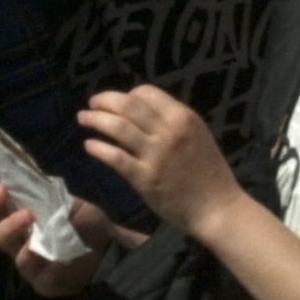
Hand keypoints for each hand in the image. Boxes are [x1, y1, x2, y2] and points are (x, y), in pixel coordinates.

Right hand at [0, 179, 107, 299]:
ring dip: (33, 248)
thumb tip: (44, 196)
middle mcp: (19, 241)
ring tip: (50, 237)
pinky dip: (53, 266)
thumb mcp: (75, 205)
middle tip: (27, 214)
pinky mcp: (44, 282)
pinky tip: (61, 258)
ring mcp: (30, 264)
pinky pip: (43, 276)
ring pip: (19, 258)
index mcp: (20, 216)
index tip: (1, 191)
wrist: (108, 252)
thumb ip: (58, 200)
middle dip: (9, 225)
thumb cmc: (85, 224)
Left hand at [80, 86, 242, 229]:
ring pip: (118, 128)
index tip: (116, 100)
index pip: (147, 93)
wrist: (216, 206)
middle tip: (92, 103)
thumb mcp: (198, 135)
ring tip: (83, 118)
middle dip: (105, 101)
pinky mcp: (144, 177)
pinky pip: (115, 157)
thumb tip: (142, 109)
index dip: (127, 94)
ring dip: (95, 119)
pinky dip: (98, 148)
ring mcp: (156, 155)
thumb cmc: (208, 172)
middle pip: (128, 106)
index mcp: (184, 118)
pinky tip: (89, 145)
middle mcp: (169, 131)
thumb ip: (173, 122)